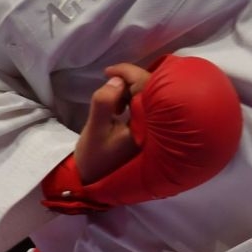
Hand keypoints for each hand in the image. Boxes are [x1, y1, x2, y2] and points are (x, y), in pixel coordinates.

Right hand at [75, 63, 151, 183]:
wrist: (93, 180)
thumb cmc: (94, 156)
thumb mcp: (95, 128)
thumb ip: (104, 102)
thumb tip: (116, 80)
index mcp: (149, 125)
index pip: (147, 87)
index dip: (129, 73)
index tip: (108, 71)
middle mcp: (158, 125)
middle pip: (151, 89)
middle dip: (129, 82)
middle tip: (108, 87)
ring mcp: (156, 128)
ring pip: (148, 95)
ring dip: (129, 92)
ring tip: (113, 106)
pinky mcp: (149, 129)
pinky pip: (146, 105)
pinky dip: (133, 100)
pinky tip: (119, 108)